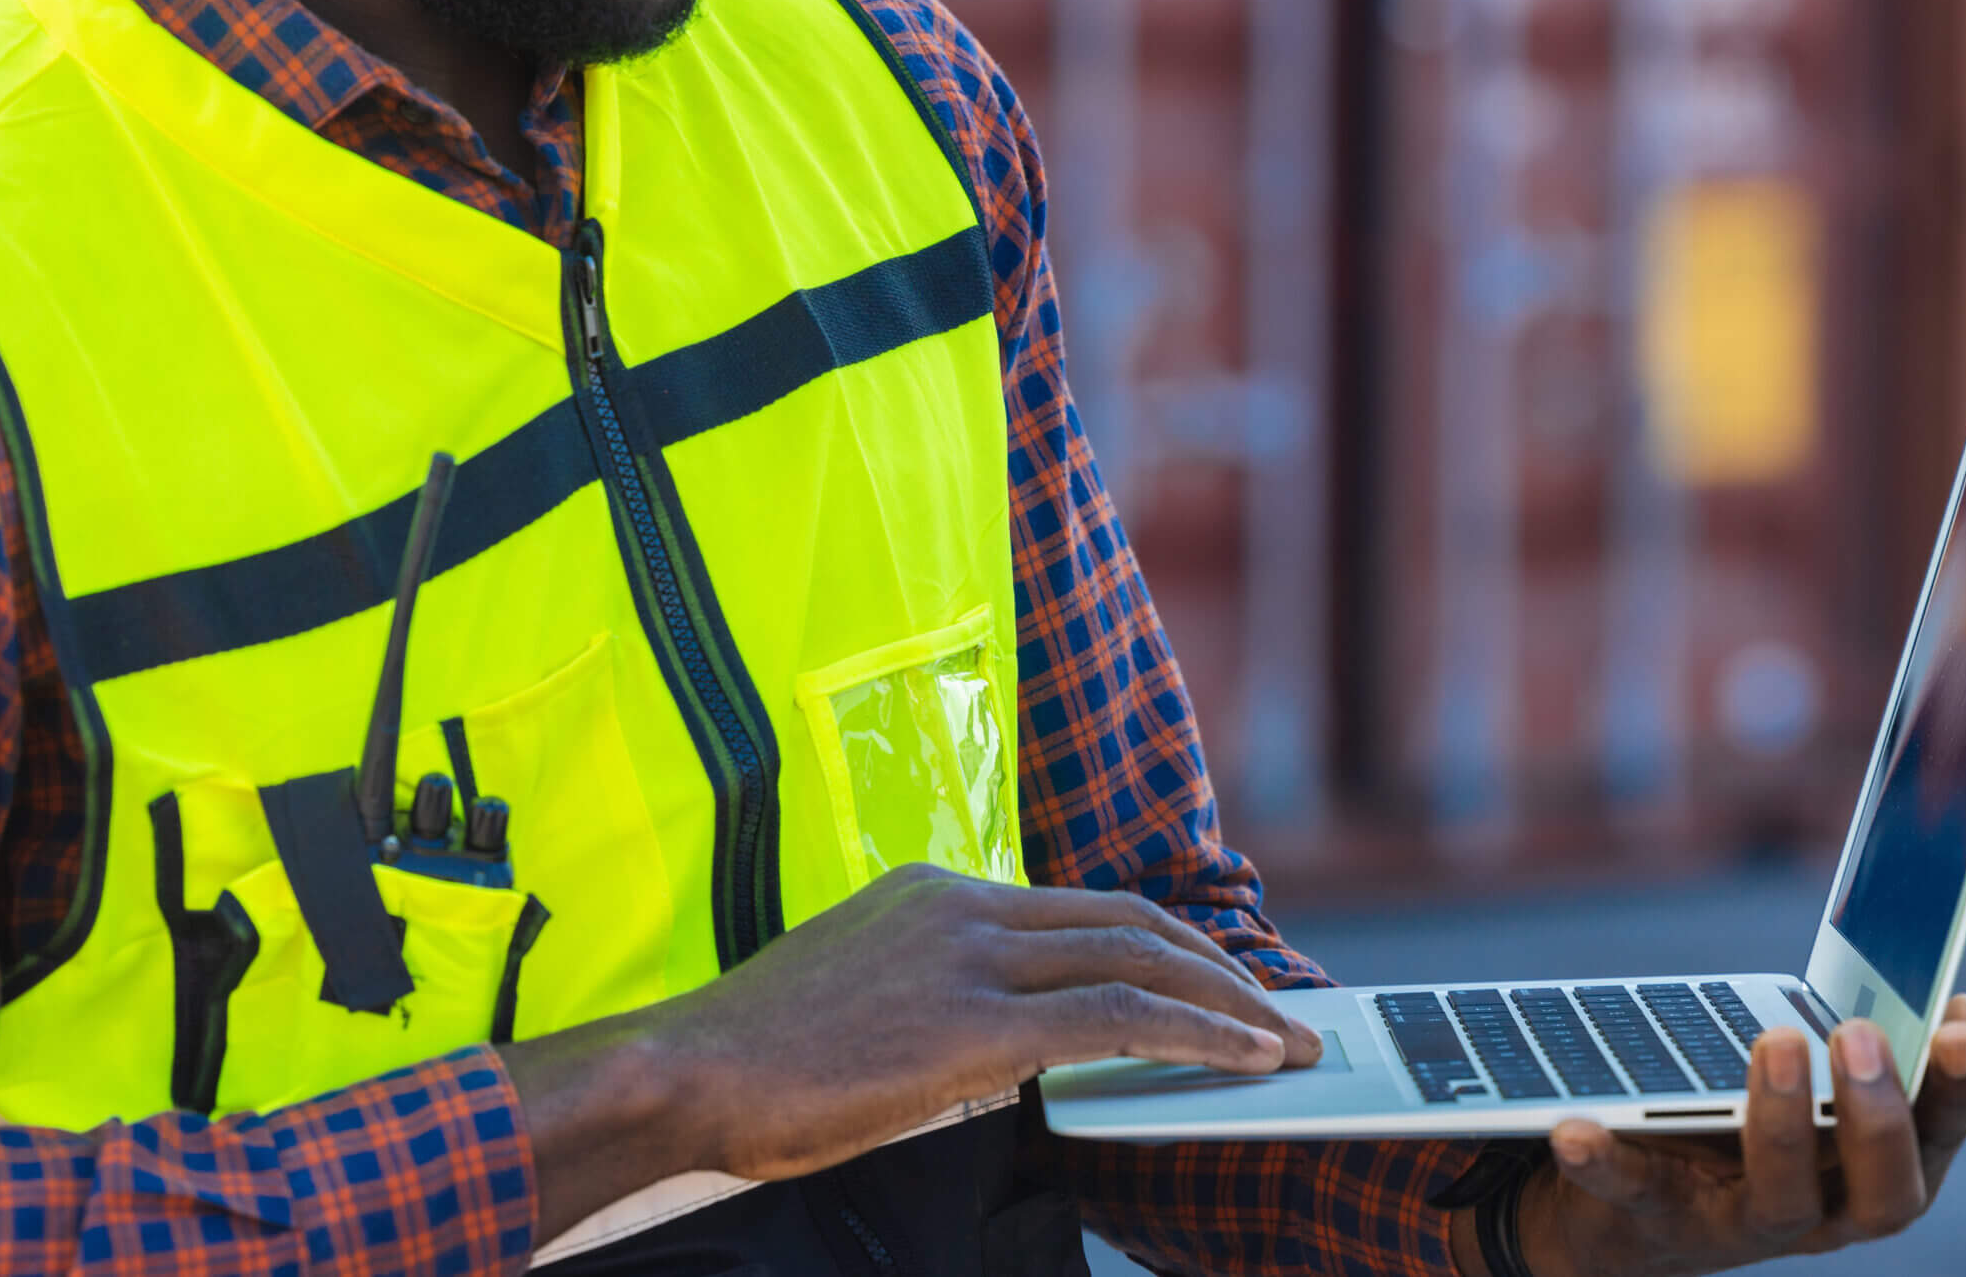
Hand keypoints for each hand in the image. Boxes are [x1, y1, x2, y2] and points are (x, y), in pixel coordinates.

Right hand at [503, 864, 1319, 1242]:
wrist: (683, 1072)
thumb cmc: (749, 1060)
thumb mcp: (850, 997)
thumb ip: (923, 995)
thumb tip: (978, 1038)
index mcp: (932, 894)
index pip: (1074, 910)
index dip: (1156, 946)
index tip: (1206, 983)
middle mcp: (960, 905)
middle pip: (1124, 920)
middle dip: (1212, 966)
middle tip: (1273, 1011)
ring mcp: (968, 955)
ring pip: (1136, 957)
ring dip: (1226, 998)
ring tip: (1282, 1038)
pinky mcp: (973, 1020)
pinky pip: (1116, 1017)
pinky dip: (1197, 1032)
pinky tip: (1243, 1057)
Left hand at [1475, 994, 1965, 1276]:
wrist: (1630, 1217)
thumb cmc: (1748, 1137)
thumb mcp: (1822, 1099)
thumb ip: (1898, 1061)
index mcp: (1871, 1172)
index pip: (1940, 1142)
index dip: (1963, 1092)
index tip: (1963, 1023)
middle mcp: (1823, 1212)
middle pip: (1885, 1195)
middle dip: (1881, 1117)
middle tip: (1862, 1035)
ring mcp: (1736, 1222)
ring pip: (1781, 1199)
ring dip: (1782, 1123)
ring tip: (1777, 1041)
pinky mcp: (1653, 1219)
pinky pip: (1633, 1195)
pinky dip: (1607, 1162)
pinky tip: (1577, 1130)